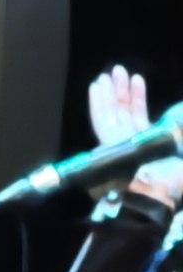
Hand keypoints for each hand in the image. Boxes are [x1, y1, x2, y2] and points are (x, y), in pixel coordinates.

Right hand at [88, 63, 182, 211]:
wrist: (154, 202)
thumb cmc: (170, 185)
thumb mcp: (181, 163)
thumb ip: (177, 138)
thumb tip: (179, 122)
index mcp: (146, 149)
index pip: (139, 118)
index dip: (137, 99)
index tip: (137, 80)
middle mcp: (129, 146)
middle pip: (122, 113)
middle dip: (120, 91)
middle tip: (119, 70)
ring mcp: (117, 146)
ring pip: (111, 114)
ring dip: (111, 92)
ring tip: (111, 72)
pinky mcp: (107, 147)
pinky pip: (100, 122)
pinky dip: (98, 104)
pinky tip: (96, 86)